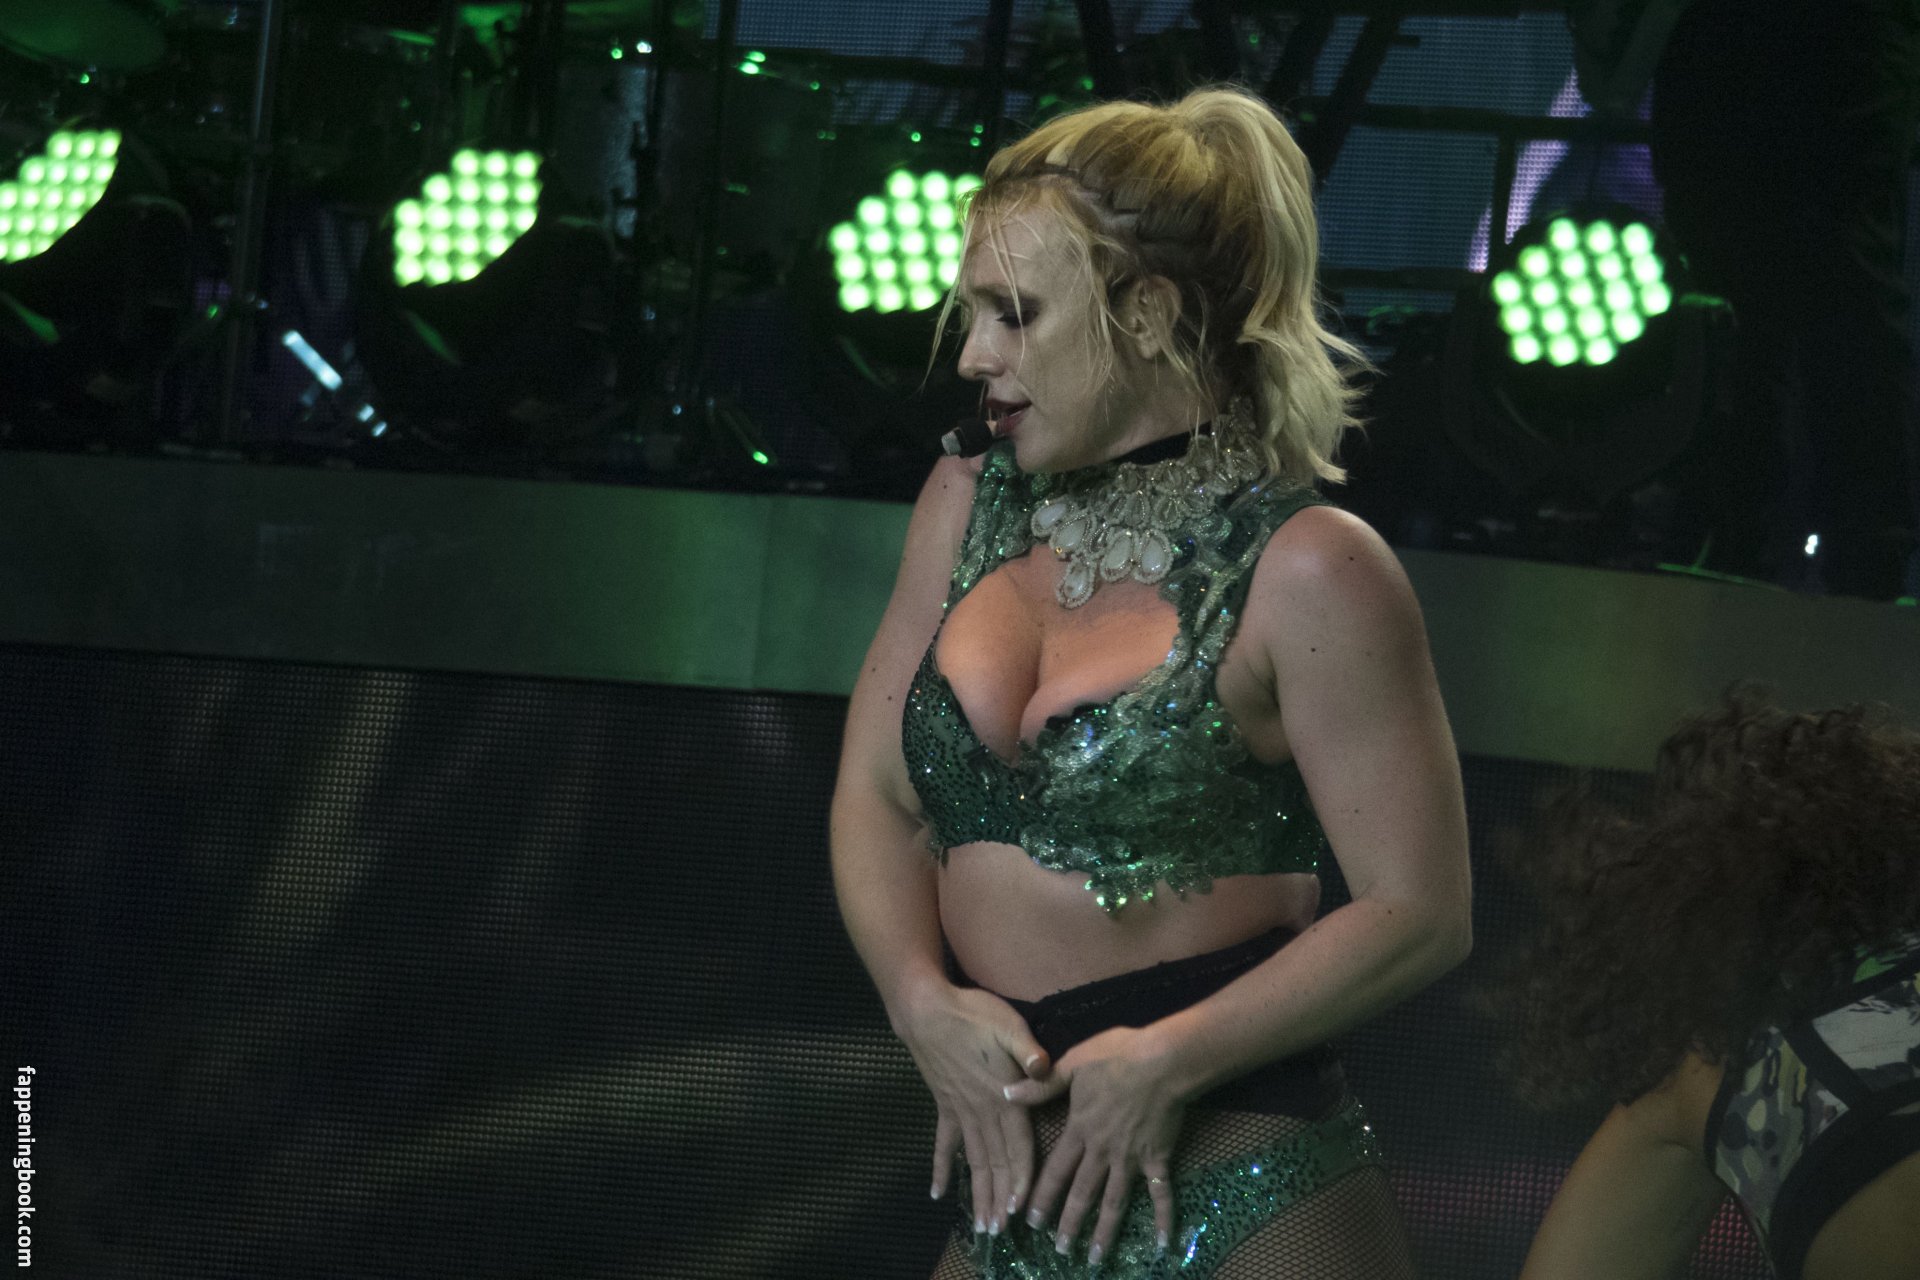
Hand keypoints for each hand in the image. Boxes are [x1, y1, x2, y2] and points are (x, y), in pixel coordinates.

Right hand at [894, 981, 1051, 1234]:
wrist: (926, 1010)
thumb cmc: (972, 1014)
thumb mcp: (1008, 1025)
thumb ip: (1028, 1050)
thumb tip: (1045, 1067)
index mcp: (1002, 1096)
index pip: (1016, 1145)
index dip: (1020, 1177)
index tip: (1020, 1208)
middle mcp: (981, 1111)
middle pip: (994, 1162)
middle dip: (998, 1199)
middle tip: (999, 1232)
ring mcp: (959, 1111)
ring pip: (972, 1160)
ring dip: (976, 1193)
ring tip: (980, 1223)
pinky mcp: (944, 1105)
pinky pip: (943, 1143)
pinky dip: (940, 1167)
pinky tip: (936, 1192)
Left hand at [1004, 1025, 1182, 1265]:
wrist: (1163, 1060)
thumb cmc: (1117, 1056)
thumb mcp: (1073, 1064)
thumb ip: (1041, 1086)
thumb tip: (1004, 1092)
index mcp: (1080, 1129)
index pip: (1056, 1171)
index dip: (1042, 1197)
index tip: (1030, 1222)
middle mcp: (1102, 1151)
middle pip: (1082, 1193)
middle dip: (1070, 1224)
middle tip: (1060, 1250)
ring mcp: (1131, 1158)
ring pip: (1114, 1202)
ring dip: (1104, 1232)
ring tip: (1095, 1258)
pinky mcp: (1157, 1158)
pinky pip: (1161, 1194)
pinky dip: (1163, 1219)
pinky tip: (1163, 1243)